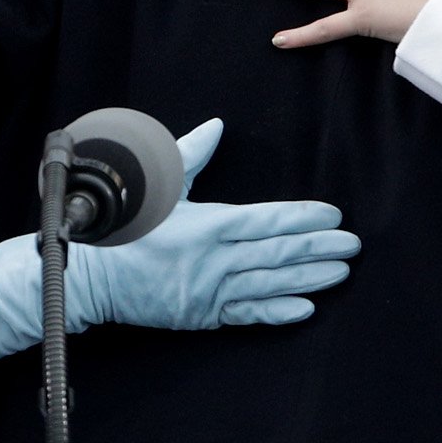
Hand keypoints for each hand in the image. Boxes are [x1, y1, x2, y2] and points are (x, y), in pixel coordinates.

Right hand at [65, 119, 358, 328]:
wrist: (89, 278)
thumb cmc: (125, 226)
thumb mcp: (157, 184)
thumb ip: (192, 155)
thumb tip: (217, 126)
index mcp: (204, 225)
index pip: (265, 220)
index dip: (302, 218)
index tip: (332, 216)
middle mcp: (211, 261)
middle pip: (276, 254)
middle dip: (318, 248)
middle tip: (352, 245)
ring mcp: (208, 292)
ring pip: (269, 285)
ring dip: (309, 278)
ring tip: (340, 272)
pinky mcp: (202, 316)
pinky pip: (247, 315)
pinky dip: (277, 312)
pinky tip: (305, 308)